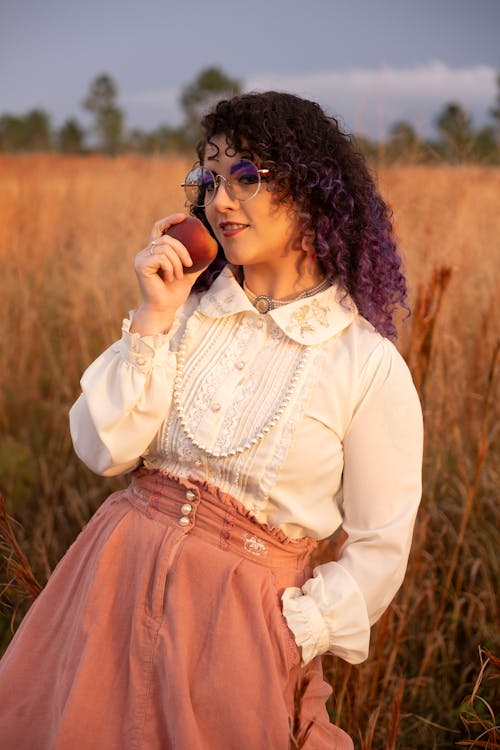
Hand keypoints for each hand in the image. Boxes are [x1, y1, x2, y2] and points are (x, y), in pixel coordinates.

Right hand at [131, 214, 205, 334]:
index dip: (170, 220)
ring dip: (177, 262)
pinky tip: (170, 278)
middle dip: (181, 249)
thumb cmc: (174, 294)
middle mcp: (145, 253)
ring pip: (165, 248)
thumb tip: (211, 250)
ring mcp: (141, 258)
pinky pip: (161, 257)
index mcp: (155, 253)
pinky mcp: (141, 265)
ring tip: (178, 276)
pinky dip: (170, 267)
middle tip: (189, 263)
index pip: (159, 229)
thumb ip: (196, 262)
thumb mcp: (189, 274)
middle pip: (166, 238)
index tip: (184, 217)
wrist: (165, 309)